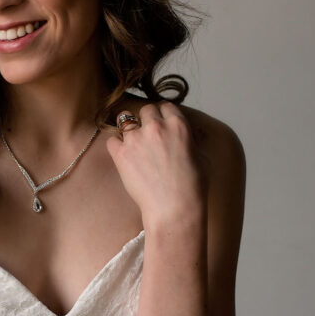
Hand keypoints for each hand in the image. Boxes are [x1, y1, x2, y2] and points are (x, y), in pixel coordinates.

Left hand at [105, 101, 207, 228]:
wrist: (174, 208)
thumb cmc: (192, 188)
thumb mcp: (203, 157)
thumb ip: (191, 140)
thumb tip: (188, 135)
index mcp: (178, 125)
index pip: (166, 106)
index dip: (164, 115)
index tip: (162, 124)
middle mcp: (156, 127)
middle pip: (146, 110)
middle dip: (147, 120)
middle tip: (148, 135)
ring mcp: (136, 139)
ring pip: (125, 120)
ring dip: (130, 129)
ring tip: (134, 143)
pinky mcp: (121, 154)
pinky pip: (112, 139)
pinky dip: (116, 145)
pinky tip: (123, 154)